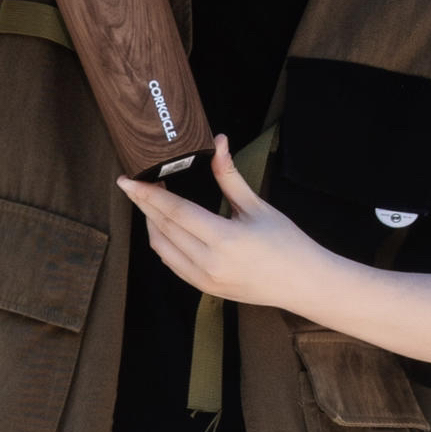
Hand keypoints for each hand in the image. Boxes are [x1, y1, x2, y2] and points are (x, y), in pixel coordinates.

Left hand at [118, 136, 328, 307]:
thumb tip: (217, 142)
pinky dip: (162, 243)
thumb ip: (229, 175)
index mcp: (224, 240)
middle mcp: (209, 263)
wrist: (302, 283)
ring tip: (152, 202)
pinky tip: (164, 226)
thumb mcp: (256, 206)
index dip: (147, 194)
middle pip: (162, 228)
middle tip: (139, 183)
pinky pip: (172, 263)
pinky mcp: (204, 288)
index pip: (174, 212)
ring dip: (151, 224)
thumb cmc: (286, 243)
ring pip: (162, 248)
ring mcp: (205, 280)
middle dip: (145, 204)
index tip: (128, 180)